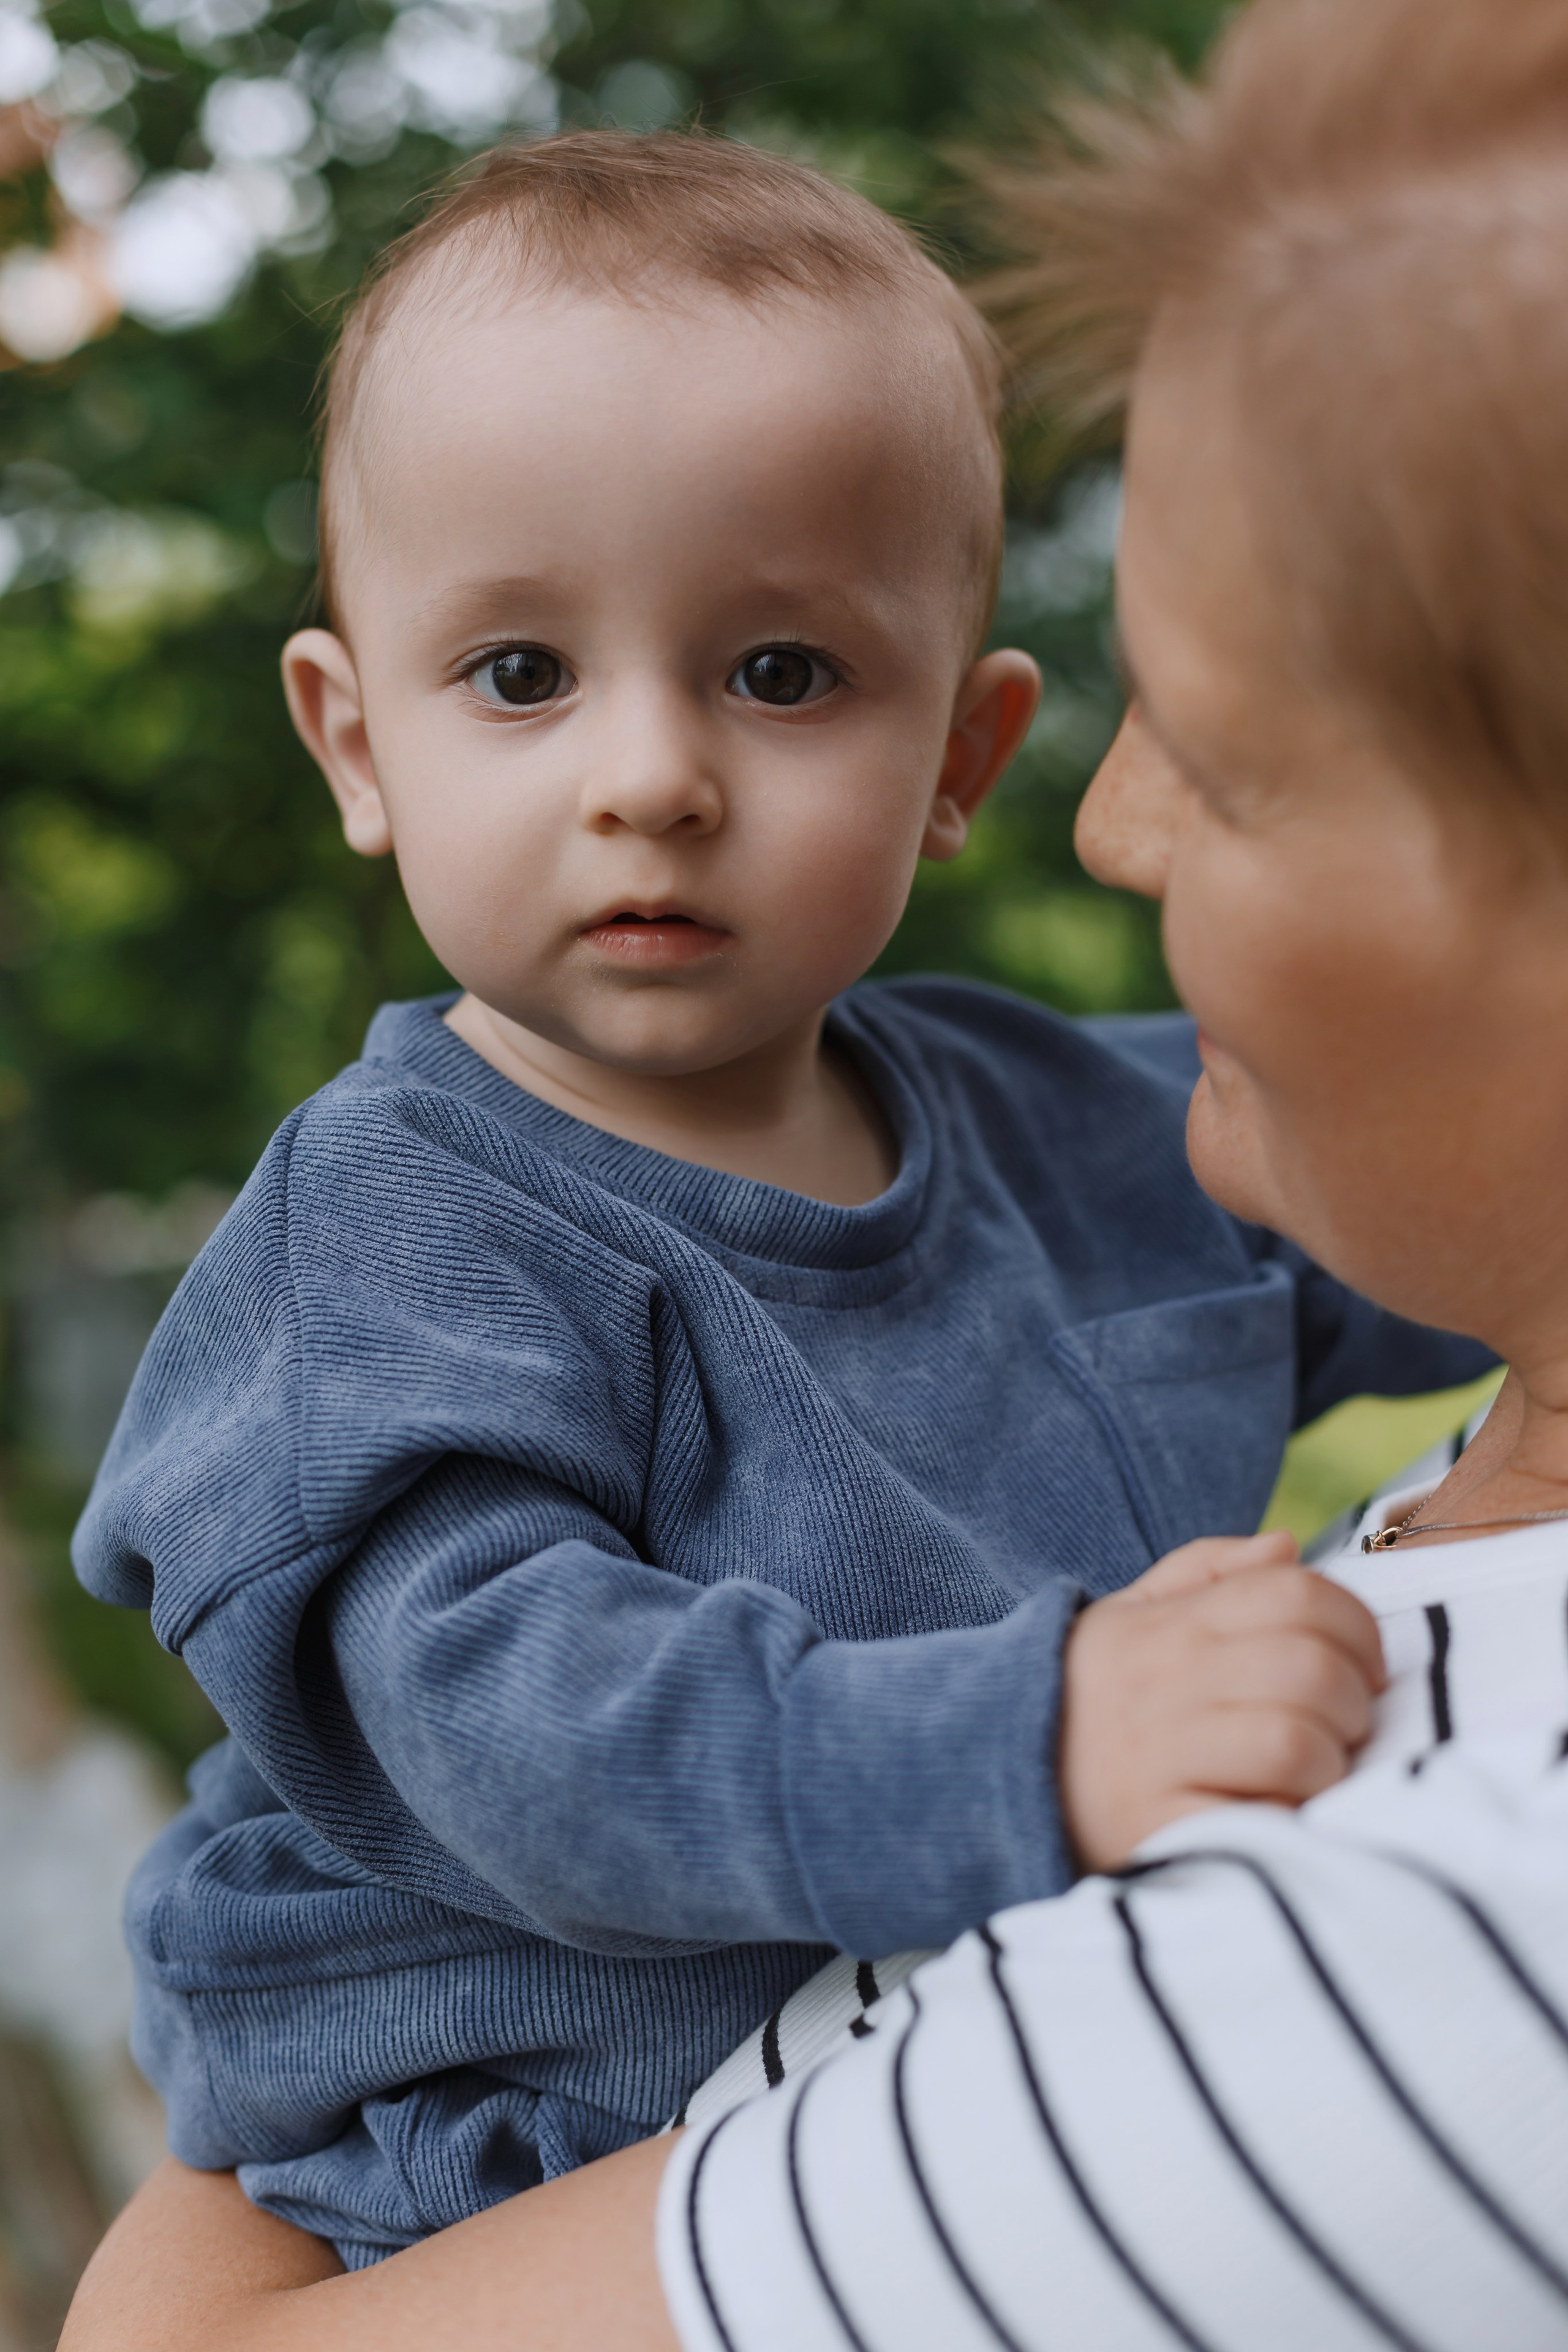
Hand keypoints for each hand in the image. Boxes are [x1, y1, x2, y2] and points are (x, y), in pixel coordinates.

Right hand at [1058, 1531, 1384, 1873]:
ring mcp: (1160, 1759)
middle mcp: (1165, 1682)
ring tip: (1307, 1774)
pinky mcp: (1159, 1831)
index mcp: (1171, 1624)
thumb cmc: (1090, 1697)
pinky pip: (1264, 1817)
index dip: (1357, 1626)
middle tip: (1339, 1726)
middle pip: (1313, 1668)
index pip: (1297, 1594)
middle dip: (1353, 1702)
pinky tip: (1272, 1815)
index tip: (1362, 1664)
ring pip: (1299, 1743)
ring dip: (1328, 1765)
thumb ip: (1208, 1570)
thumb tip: (1286, 1545)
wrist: (994, 1778)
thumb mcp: (1130, 1615)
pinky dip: (1288, 1820)